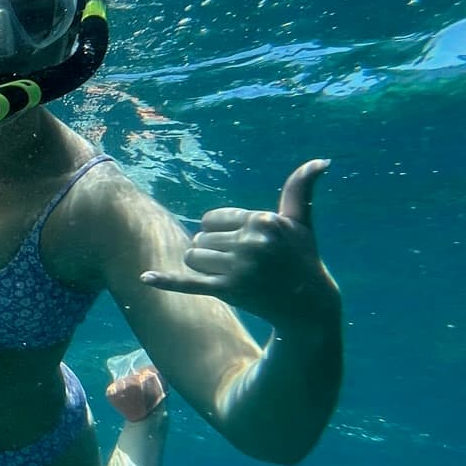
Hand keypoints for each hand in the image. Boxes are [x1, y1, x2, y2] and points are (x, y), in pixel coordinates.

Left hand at [141, 160, 339, 335]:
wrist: (308, 304)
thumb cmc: (302, 257)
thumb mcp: (301, 222)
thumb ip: (300, 189)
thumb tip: (321, 160)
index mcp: (262, 220)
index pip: (210, 218)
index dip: (222, 230)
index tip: (246, 242)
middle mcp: (250, 243)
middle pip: (199, 238)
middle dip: (213, 249)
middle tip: (242, 262)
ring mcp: (238, 268)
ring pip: (192, 257)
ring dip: (204, 266)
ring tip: (232, 274)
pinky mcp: (228, 292)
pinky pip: (189, 283)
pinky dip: (166, 281)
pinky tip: (145, 277)